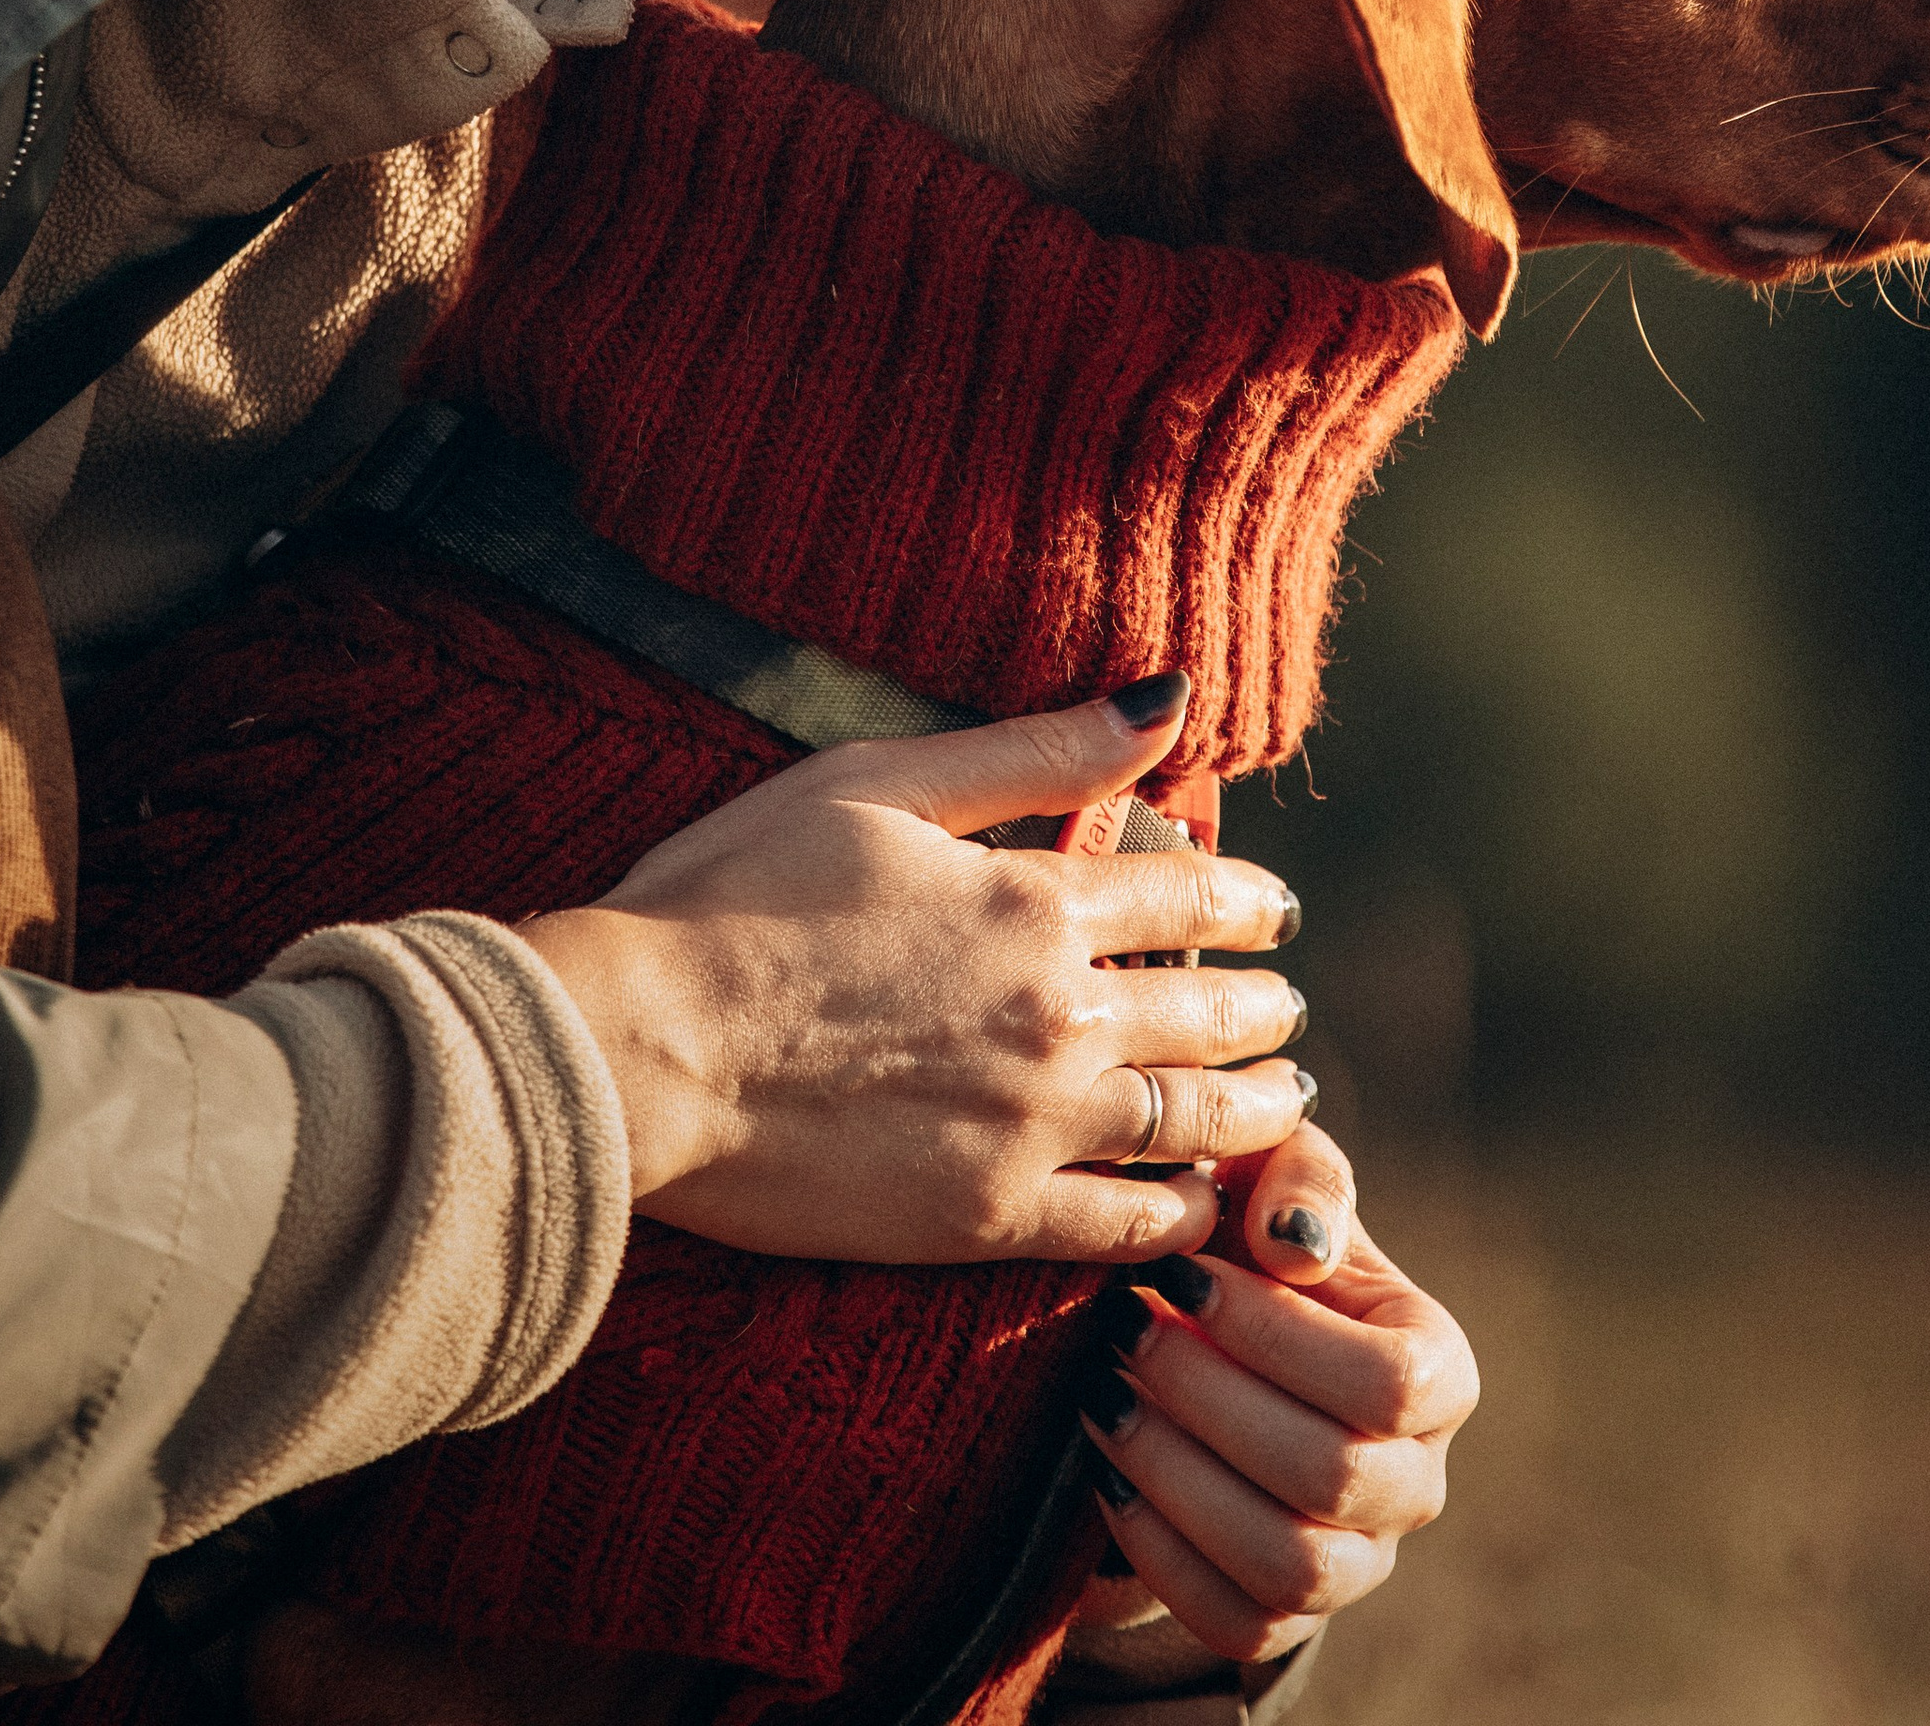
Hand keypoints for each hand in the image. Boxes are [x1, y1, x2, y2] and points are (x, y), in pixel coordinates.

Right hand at [512, 684, 1306, 1264]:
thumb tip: (1167, 701)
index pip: (1186, 886)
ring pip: (1194, 1119)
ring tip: (1284, 1096)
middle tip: (1288, 1003)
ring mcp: (1032, 1125)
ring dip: (1255, 1104)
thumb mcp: (885, 781)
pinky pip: (1125, 1228)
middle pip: (1209, 1008)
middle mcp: (1060, 1014)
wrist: (642, 1046)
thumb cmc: (738, 892)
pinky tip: (1201, 1205)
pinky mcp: (986, 1219)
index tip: (1271, 903)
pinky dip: (1183, 1215)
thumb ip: (1037, 751)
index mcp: (1036, 900)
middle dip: (1263, 1003)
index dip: (1242, 892)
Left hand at [1074, 1222, 1478, 1664]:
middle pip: (1333, 1475)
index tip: (1176, 1274)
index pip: (1388, 1381)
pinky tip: (1104, 1473)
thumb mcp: (1280, 1182)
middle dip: (1207, 1398)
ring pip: (1289, 1564)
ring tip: (1100, 1398)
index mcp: (1441, 1372)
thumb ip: (1300, 1182)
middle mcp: (1417, 1481)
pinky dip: (1160, 1555)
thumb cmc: (1255, 1244)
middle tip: (1117, 1330)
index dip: (1276, 1334)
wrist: (1218, 1341)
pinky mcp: (1286, 1617)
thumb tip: (1293, 1246)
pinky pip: (1234, 1621)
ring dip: (1178, 1478)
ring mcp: (1359, 1564)